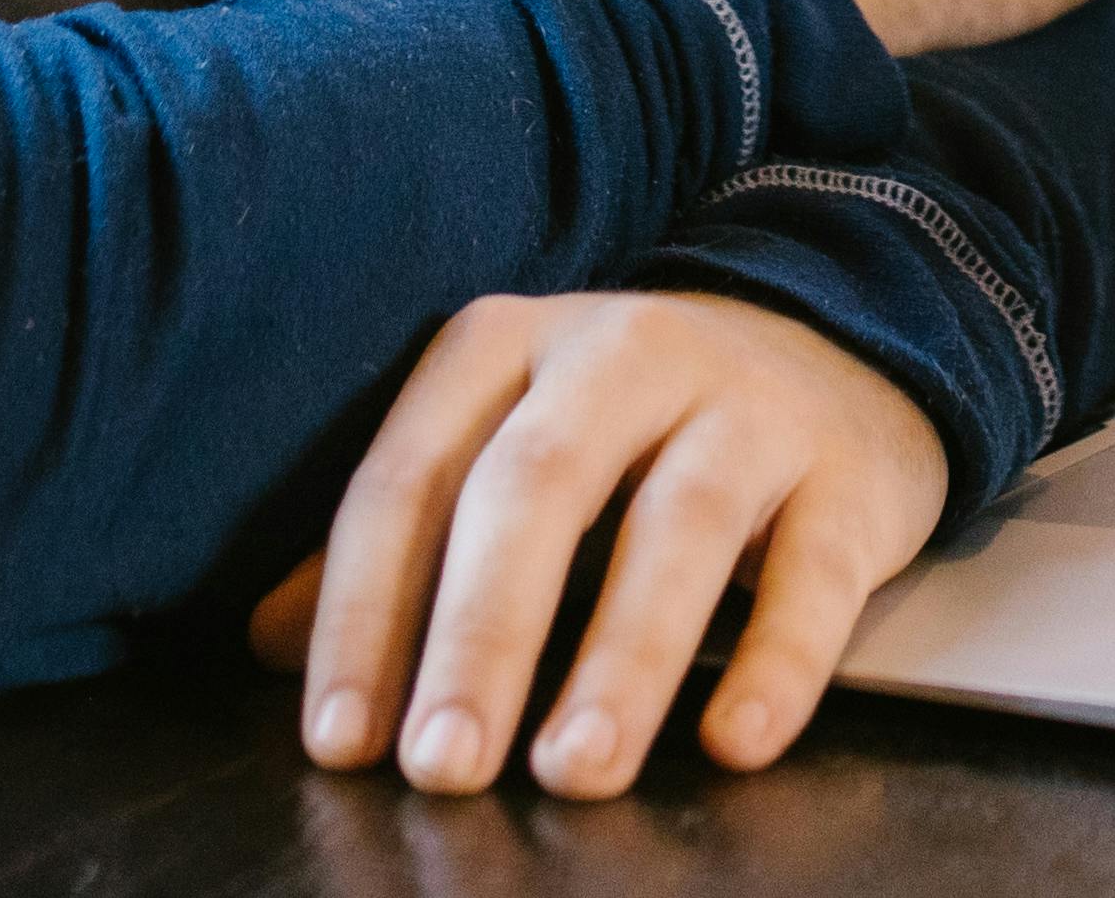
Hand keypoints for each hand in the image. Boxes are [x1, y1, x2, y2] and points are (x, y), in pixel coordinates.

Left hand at [253, 290, 945, 798]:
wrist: (836, 354)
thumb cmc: (633, 430)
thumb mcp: (505, 445)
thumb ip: (403, 537)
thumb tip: (267, 643)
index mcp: (510, 346)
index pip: (413, 477)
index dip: (365, 612)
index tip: (341, 742)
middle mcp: (625, 354)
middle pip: (537, 487)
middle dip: (481, 634)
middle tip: (441, 766)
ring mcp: (748, 406)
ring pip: (677, 524)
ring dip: (621, 656)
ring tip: (573, 769)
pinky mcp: (846, 477)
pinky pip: (814, 571)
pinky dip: (778, 662)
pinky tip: (735, 742)